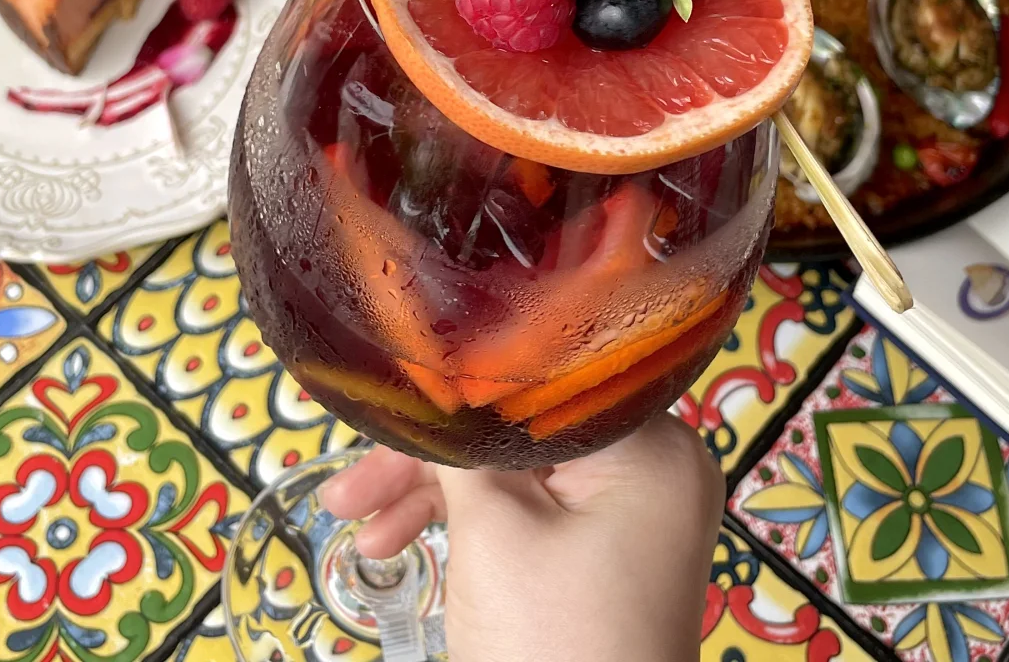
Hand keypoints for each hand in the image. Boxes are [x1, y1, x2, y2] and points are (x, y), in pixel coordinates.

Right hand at [323, 413, 722, 661]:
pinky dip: (473, 529)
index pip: (539, 384)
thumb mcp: (494, 530)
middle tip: (349, 485)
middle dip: (431, 458)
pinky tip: (396, 545)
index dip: (460, 386)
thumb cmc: (552, 646)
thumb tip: (433, 374)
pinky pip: (534, 514)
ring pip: (519, 474)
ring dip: (435, 497)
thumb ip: (462, 442)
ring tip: (353, 526)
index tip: (393, 392)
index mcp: (653, 445)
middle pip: (521, 431)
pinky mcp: (610, 555)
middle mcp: (659, 468)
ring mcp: (636, 516)